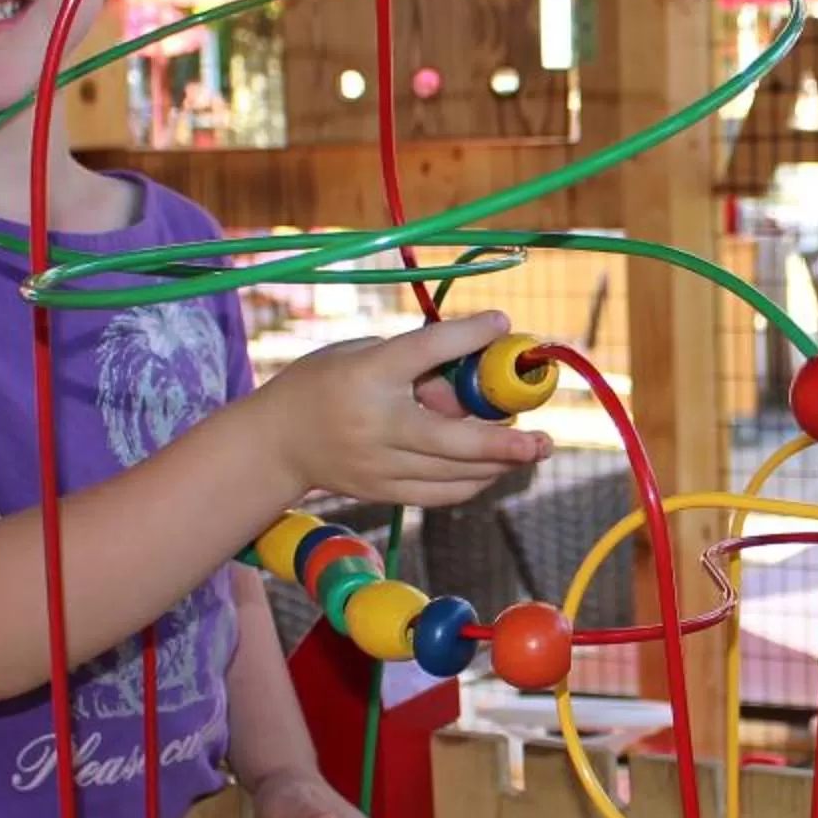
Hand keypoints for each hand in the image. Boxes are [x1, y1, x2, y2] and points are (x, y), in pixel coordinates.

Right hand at [257, 309, 548, 505]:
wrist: (276, 443)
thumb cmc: (325, 385)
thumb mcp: (361, 356)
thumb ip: (416, 366)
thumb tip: (474, 384)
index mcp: (367, 375)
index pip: (424, 351)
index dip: (467, 336)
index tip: (503, 323)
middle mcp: (375, 424)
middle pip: (450, 438)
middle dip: (503, 442)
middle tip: (542, 439)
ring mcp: (378, 465)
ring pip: (453, 472)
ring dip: (498, 462)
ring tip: (530, 448)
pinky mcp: (383, 492)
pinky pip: (441, 494)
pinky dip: (474, 481)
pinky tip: (495, 468)